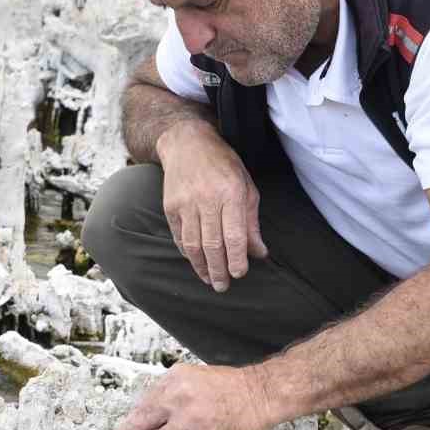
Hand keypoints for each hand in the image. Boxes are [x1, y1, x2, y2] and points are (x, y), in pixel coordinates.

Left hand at [102, 365, 273, 429]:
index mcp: (172, 381)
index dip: (128, 423)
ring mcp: (191, 420)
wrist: (260, 392)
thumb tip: (148, 416)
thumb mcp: (192, 377)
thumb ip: (170, 393)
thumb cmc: (228, 386)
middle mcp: (178, 398)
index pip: (142, 405)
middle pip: (140, 421)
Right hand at [156, 120, 267, 292]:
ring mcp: (186, 203)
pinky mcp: (171, 206)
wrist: (187, 143)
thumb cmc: (223, 164)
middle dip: (219, 270)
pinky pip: (180, 236)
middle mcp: (207, 199)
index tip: (240, 274)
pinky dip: (188, 253)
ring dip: (202, 267)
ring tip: (210, 279)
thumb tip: (259, 253)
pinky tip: (196, 262)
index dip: (237, 258)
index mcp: (231, 193)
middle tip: (224, 286)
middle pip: (212, 245)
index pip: (234, 235)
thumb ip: (251, 222)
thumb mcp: (246, 186)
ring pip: (193, 244)